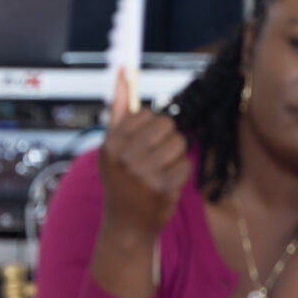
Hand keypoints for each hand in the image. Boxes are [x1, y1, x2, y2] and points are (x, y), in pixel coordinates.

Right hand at [95, 107, 191, 240]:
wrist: (126, 225)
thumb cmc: (121, 181)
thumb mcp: (112, 146)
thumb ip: (118, 109)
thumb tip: (122, 72)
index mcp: (111, 144)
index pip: (146, 114)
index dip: (151, 127)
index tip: (143, 143)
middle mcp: (124, 157)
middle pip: (166, 125)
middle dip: (167, 139)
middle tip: (155, 158)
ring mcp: (144, 173)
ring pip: (180, 144)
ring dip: (176, 156)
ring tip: (161, 170)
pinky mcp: (163, 188)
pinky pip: (186, 164)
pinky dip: (181, 173)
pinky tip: (166, 183)